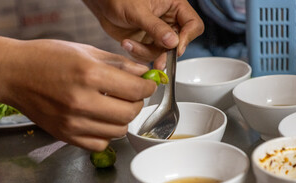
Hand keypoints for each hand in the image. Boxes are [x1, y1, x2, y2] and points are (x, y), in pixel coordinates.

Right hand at [0, 36, 155, 150]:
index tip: (148, 85)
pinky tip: (100, 120)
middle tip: (132, 94)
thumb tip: (144, 74)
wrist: (15, 74)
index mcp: (89, 75)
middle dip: (138, 102)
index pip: (136, 89)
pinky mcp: (66, 136)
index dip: (148, 87)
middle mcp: (82, 101)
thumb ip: (120, 64)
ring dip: (123, 118)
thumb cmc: (48, 58)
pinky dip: (106, 134)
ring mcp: (73, 123)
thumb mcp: (87, 51)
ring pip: (119, 131)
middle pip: (130, 113)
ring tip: (114, 106)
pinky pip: (101, 144)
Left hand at [82, 0, 203, 68]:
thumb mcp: (138, 11)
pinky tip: (127, 43)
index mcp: (174, 6)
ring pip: (162, 52)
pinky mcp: (148, 42)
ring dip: (146, 52)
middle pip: (179, 43)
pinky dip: (138, 53)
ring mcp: (159, 33)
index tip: (175, 47)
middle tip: (159, 64)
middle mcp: (170, 21)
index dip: (187, 38)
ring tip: (129, 44)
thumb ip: (156, 28)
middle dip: (165, 53)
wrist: (102, 3)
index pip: (193, 25)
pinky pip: (149, 55)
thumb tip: (173, 43)